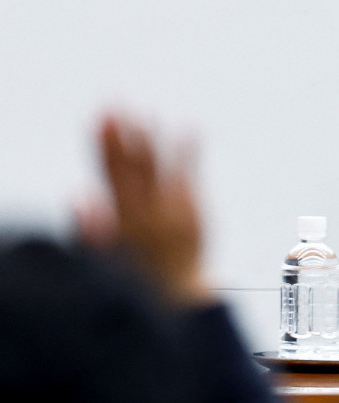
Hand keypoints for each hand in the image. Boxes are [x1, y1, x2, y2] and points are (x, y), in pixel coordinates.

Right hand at [79, 114, 212, 306]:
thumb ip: (90, 231)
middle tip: (116, 107)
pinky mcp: (196, 210)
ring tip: (146, 113)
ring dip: (153, 138)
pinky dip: (190, 152)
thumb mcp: (105, 261)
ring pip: (161, 168)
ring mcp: (176, 211)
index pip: (112, 175)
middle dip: (124, 137)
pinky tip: (191, 127)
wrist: (176, 296)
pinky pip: (192, 176)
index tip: (102, 118)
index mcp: (124, 223)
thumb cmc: (135, 277)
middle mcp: (151, 214)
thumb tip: (78, 197)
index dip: (106, 145)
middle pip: (135, 168)